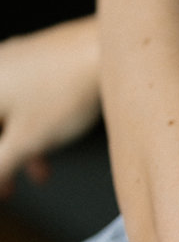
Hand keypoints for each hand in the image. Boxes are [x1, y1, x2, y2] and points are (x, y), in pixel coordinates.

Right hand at [0, 17, 100, 196]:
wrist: (106, 51)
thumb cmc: (64, 93)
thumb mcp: (24, 141)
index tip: (5, 190)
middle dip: (2, 158)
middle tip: (11, 188)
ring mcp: (16, 60)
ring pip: (9, 112)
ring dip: (19, 145)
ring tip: (39, 172)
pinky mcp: (40, 59)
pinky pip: (26, 98)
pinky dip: (33, 125)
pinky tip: (51, 142)